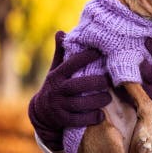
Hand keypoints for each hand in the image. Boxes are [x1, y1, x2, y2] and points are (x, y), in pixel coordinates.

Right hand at [27, 31, 111, 150]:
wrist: (41, 113)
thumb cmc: (56, 87)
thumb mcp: (56, 70)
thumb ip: (61, 53)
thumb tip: (60, 31)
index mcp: (56, 75)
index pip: (71, 64)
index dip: (85, 57)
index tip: (100, 52)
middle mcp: (56, 90)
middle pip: (77, 85)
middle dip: (96, 83)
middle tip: (109, 81)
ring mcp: (58, 106)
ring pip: (80, 104)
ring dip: (97, 101)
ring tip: (108, 98)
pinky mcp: (62, 121)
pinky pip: (79, 120)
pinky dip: (92, 118)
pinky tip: (101, 115)